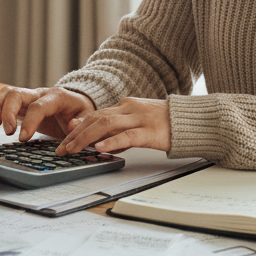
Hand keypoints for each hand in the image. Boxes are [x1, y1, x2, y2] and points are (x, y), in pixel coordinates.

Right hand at [0, 87, 95, 141]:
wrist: (78, 103)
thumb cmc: (81, 111)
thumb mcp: (87, 116)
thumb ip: (81, 121)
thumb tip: (73, 125)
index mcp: (55, 96)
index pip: (38, 106)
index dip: (29, 121)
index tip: (23, 138)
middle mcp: (38, 93)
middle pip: (16, 94)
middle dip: (7, 111)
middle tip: (6, 131)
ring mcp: (28, 97)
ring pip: (6, 93)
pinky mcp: (20, 103)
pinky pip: (1, 99)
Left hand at [56, 97, 170, 155]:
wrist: (192, 121)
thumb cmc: (165, 124)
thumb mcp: (137, 123)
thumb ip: (118, 129)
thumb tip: (96, 140)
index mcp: (125, 106)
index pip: (94, 115)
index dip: (76, 127)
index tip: (63, 139)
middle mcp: (129, 109)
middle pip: (95, 119)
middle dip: (75, 134)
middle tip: (62, 149)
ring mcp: (139, 119)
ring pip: (106, 125)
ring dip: (86, 138)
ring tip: (73, 149)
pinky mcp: (150, 131)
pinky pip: (127, 136)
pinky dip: (111, 142)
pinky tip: (100, 148)